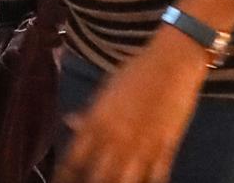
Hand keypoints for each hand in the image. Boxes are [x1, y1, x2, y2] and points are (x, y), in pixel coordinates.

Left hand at [57, 34, 210, 182]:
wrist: (173, 62)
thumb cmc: (136, 71)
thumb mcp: (106, 88)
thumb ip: (89, 111)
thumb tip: (70, 122)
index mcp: (99, 122)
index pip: (74, 157)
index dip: (65, 174)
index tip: (59, 182)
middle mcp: (118, 138)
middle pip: (98, 176)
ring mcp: (143, 146)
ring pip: (125, 182)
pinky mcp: (166, 149)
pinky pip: (155, 177)